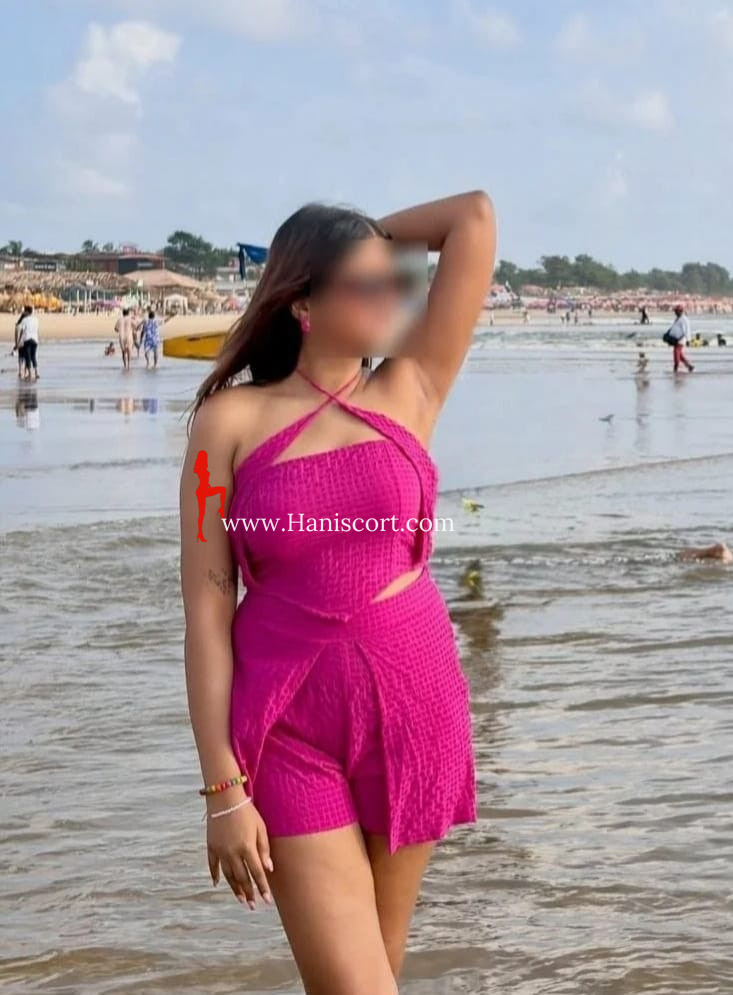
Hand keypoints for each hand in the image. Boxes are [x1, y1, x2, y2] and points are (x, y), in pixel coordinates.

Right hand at [206, 794, 272, 908]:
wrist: (225, 798)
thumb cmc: (247, 811)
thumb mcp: (260, 827)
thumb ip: (264, 849)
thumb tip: (269, 869)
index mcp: (247, 847)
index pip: (256, 873)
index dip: (262, 888)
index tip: (267, 901)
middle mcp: (232, 852)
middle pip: (242, 878)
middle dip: (249, 893)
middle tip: (253, 906)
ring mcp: (220, 850)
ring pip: (228, 875)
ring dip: (234, 888)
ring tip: (241, 899)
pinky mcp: (211, 846)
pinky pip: (212, 865)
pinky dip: (215, 875)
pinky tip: (217, 883)